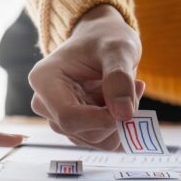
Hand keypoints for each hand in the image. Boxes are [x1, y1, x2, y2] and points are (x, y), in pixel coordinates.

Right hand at [28, 4, 144, 149]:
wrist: (101, 40)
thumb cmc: (105, 39)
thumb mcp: (118, 49)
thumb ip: (119, 77)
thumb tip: (124, 114)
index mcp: (44, 80)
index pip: (69, 117)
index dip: (103, 119)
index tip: (128, 105)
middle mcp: (45, 104)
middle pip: (84, 133)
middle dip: (117, 117)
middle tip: (135, 87)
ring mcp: (59, 119)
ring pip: (97, 141)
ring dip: (121, 121)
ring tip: (128, 90)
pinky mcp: (75, 129)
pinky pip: (103, 141)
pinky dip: (121, 126)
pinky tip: (123, 102)